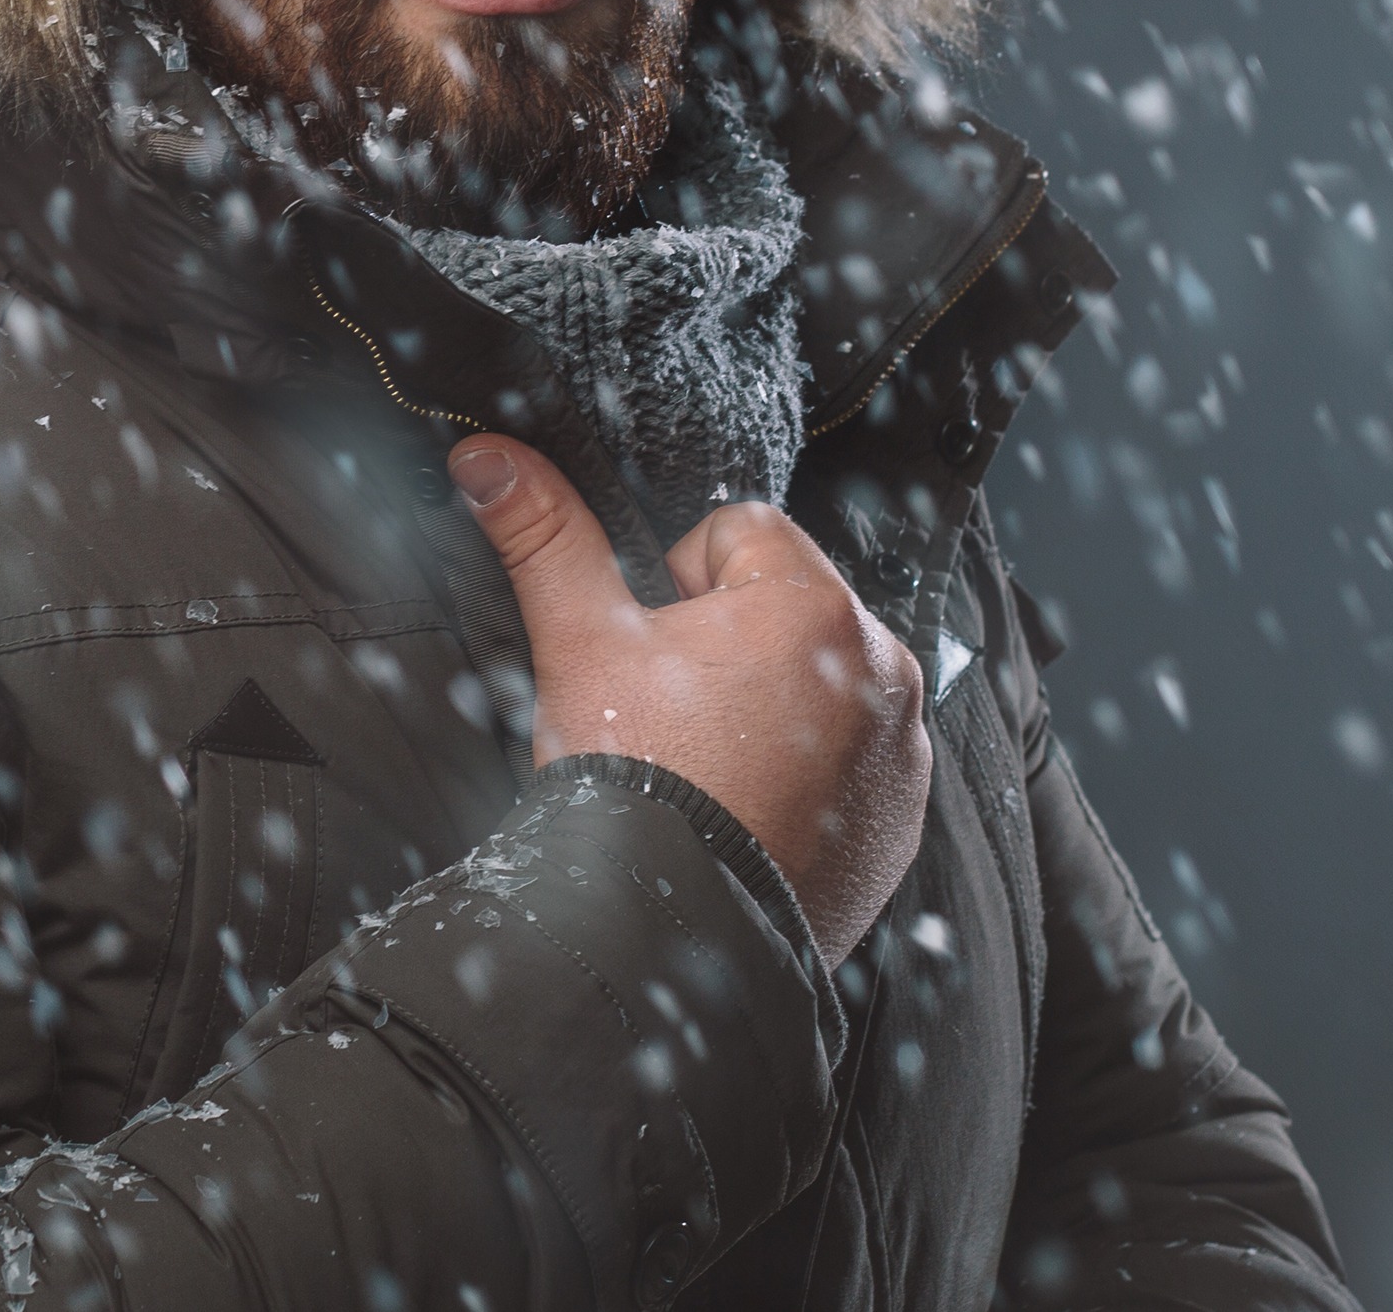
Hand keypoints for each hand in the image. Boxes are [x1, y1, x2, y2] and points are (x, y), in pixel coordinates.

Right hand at [446, 433, 930, 964]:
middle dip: (732, 639)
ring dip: (775, 699)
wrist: (670, 935)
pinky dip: (811, 768)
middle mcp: (882, 667)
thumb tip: (489, 456)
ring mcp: (902, 748)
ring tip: (712, 763)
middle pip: (787, 601)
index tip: (655, 652)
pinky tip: (751, 805)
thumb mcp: (579, 643)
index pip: (740, 530)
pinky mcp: (903, 814)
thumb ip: (545, 537)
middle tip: (676, 713)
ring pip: (822, 676)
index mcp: (811, 606)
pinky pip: (855, 754)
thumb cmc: (634, 781)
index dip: (678, 580)